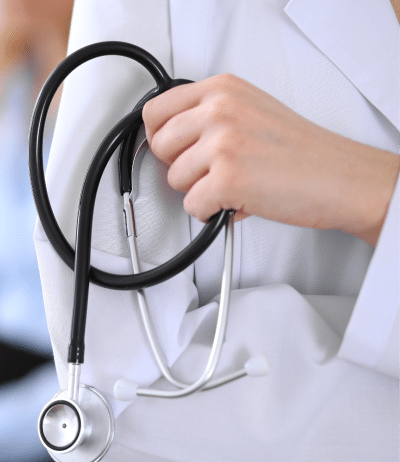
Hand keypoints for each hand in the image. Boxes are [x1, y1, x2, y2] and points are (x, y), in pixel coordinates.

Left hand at [143, 74, 398, 245]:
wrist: (338, 176)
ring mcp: (222, 143)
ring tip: (232, 187)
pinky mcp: (227, 179)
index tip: (172, 151)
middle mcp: (219, 110)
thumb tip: (175, 138)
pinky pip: (191, 206)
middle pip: (159, 146)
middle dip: (179, 167)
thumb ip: (211, 116)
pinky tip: (237, 203)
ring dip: (198, 191)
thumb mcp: (252, 110)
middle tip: (207, 174)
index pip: (156, 110)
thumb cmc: (301, 151)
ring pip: (174, 180)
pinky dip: (210, 213)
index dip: (159, 137)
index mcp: (222, 89)